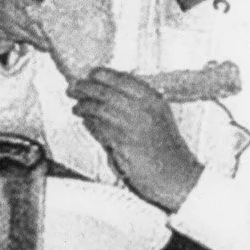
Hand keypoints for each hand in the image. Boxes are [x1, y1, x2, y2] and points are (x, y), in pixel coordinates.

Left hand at [69, 69, 201, 211]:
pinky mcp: (123, 145)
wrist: (176, 175)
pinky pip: (101, 129)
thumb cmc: (168, 149)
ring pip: (100, 110)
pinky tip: (86, 122)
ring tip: (77, 107)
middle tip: (73, 88)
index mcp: (153, 100)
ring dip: (84, 107)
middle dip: (86, 88)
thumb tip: (109, 92)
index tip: (91, 74)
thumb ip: (138, 103)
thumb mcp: (159, 117)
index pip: (123, 79)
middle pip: (107, 92)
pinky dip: (91, 124)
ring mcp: (133, 127)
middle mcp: (143, 110)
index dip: (103, 75)